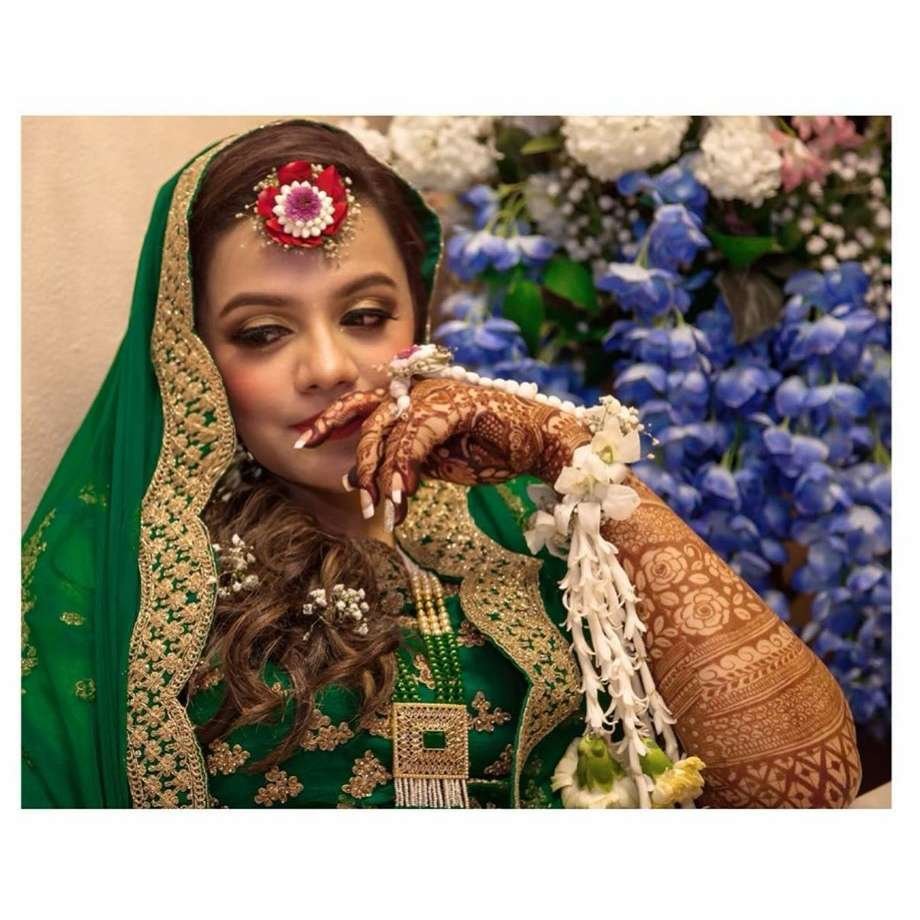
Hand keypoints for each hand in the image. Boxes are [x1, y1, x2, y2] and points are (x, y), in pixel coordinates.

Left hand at [294, 377, 590, 526]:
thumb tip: (369, 481)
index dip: (331, 421)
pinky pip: (414, 443)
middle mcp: (419, 388)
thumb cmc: (491, 451)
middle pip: (366, 413)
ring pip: (388, 433)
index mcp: (412, 396)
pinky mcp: (452, 406)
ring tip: (378, 508)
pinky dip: (404, 472)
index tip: (302, 442)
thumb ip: (406, 464)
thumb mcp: (438, 462)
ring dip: (380, 475)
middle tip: (324, 472)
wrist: (537, 442)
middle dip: (340, 444)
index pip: (362, 404)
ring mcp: (435, 394)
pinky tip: (400, 497)